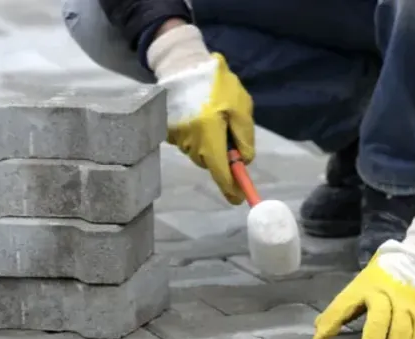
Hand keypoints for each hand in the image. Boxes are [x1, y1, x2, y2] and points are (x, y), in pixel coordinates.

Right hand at [147, 24, 254, 204]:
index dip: (230, 188)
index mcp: (210, 135)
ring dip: (211, 146)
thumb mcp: (240, 106)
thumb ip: (244, 136)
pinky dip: (199, 138)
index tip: (238, 199)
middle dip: (222, 158)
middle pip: (211, 164)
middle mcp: (191, 142)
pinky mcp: (170, 133)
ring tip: (214, 119)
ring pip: (201, 155)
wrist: (182, 65)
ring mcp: (177, 138)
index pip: (221, 171)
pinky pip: (190, 144)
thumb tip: (245, 161)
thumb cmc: (216, 84)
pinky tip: (200, 117)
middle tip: (230, 137)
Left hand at [311, 214, 414, 338]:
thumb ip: (343, 309)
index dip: (330, 324)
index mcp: (365, 286)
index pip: (344, 304)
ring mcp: (411, 303)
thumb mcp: (362, 286)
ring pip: (403, 334)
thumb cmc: (386, 279)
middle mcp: (388, 293)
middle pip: (379, 323)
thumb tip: (319, 336)